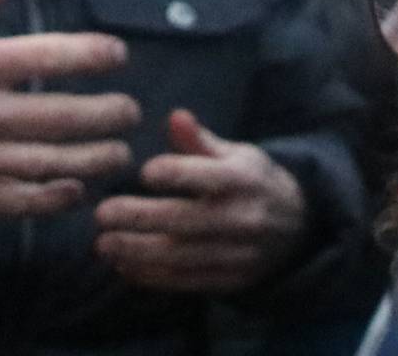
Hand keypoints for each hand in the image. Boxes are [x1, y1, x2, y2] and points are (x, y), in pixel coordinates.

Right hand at [0, 0, 141, 216]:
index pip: (43, 56)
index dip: (89, 54)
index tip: (117, 54)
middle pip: (56, 115)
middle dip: (105, 114)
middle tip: (131, 110)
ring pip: (46, 162)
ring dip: (93, 158)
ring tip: (120, 151)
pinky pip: (18, 201)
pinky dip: (53, 197)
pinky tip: (77, 189)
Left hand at [93, 109, 308, 293]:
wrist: (297, 226)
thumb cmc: (252, 181)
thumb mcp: (237, 153)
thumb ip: (201, 140)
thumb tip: (176, 116)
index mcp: (242, 179)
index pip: (204, 176)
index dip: (173, 173)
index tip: (142, 172)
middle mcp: (241, 218)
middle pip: (184, 221)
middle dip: (138, 218)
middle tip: (101, 214)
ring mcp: (236, 254)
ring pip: (180, 257)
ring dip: (137, 252)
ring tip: (103, 245)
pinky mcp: (229, 281)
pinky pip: (186, 281)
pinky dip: (152, 277)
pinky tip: (124, 265)